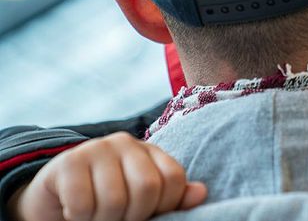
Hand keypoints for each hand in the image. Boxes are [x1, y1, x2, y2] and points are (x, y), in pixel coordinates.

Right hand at [9, 132, 206, 220]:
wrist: (56, 199)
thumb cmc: (107, 202)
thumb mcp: (143, 201)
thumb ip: (172, 198)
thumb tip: (202, 193)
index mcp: (151, 152)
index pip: (174, 178)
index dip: (164, 206)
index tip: (146, 214)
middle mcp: (127, 143)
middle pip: (147, 188)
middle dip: (134, 216)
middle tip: (118, 219)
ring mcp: (97, 148)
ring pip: (115, 200)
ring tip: (97, 217)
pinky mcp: (69, 161)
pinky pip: (83, 204)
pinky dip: (80, 218)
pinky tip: (76, 211)